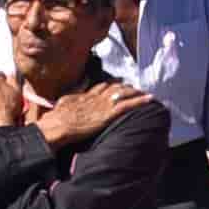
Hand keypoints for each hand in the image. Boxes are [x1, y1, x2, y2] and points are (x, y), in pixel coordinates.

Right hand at [36, 82, 154, 150]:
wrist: (58, 125)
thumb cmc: (58, 118)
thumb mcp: (64, 101)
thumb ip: (74, 93)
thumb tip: (80, 85)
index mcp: (86, 95)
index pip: (103, 86)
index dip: (113, 85)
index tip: (119, 83)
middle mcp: (97, 97)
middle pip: (116, 88)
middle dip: (126, 87)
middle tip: (135, 88)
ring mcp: (104, 105)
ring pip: (125, 94)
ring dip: (137, 92)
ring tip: (145, 93)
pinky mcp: (108, 114)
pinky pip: (128, 105)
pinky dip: (140, 101)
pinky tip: (150, 99)